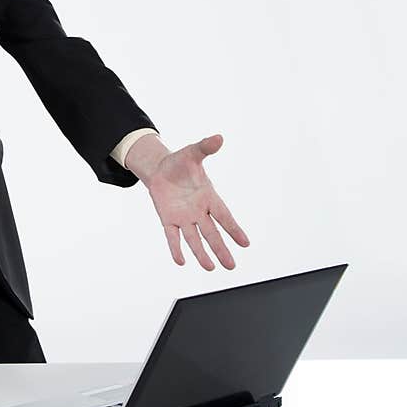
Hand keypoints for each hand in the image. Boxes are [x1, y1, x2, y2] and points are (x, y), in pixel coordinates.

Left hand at [128, 133, 249, 270]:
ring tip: (210, 268)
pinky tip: (180, 261)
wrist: (160, 168)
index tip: (246, 243)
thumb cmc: (181, 162)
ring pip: (194, 238)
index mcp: (209, 197)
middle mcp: (198, 211)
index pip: (224, 216)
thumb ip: (205, 147)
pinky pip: (172, 236)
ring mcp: (183, 217)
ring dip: (201, 253)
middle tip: (232, 266)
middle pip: (212, 233)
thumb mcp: (192, 153)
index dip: (234, 229)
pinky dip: (176, 247)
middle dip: (221, 249)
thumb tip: (219, 137)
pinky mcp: (168, 218)